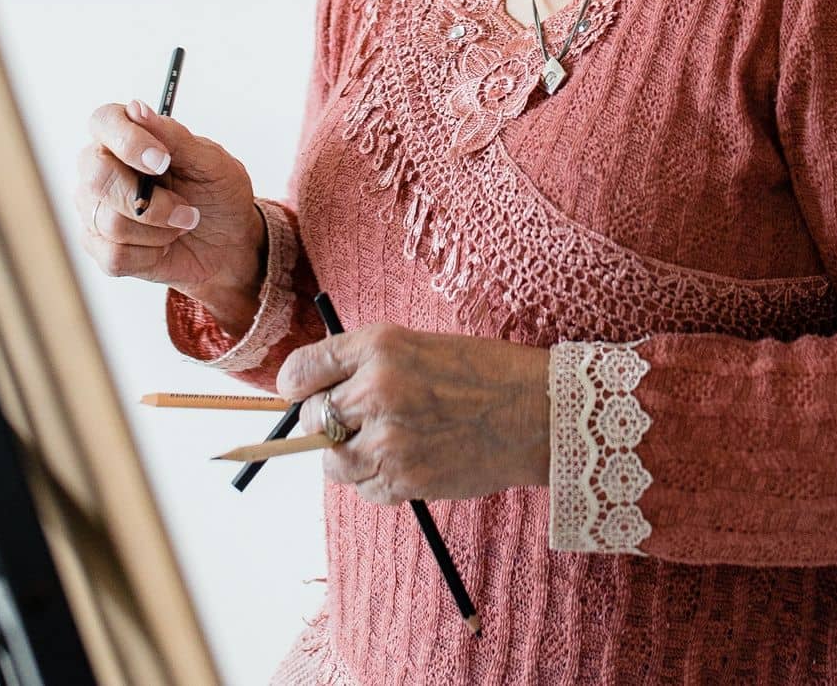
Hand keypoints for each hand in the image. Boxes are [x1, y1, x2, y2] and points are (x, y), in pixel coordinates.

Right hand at [74, 102, 263, 329]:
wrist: (230, 244)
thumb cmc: (218, 194)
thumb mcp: (210, 162)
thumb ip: (173, 137)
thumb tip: (137, 109)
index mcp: (125, 137)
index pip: (103, 121)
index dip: (128, 140)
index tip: (162, 161)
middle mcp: (101, 169)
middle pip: (98, 178)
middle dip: (151, 201)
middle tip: (186, 207)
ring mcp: (95, 210)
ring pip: (110, 222)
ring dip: (160, 228)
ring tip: (181, 223)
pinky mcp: (100, 248)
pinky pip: (114, 255)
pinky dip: (151, 253)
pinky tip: (163, 245)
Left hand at [276, 325, 550, 504]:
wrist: (538, 413)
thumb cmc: (484, 374)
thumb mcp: (419, 346)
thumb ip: (366, 364)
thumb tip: (313, 392)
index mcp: (380, 346)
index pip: (302, 369)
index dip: (297, 384)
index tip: (301, 391)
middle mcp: (377, 390)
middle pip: (312, 419)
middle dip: (328, 422)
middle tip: (361, 419)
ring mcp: (389, 440)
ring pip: (332, 462)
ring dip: (349, 456)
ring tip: (387, 443)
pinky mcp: (405, 480)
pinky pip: (364, 490)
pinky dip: (377, 482)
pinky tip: (409, 461)